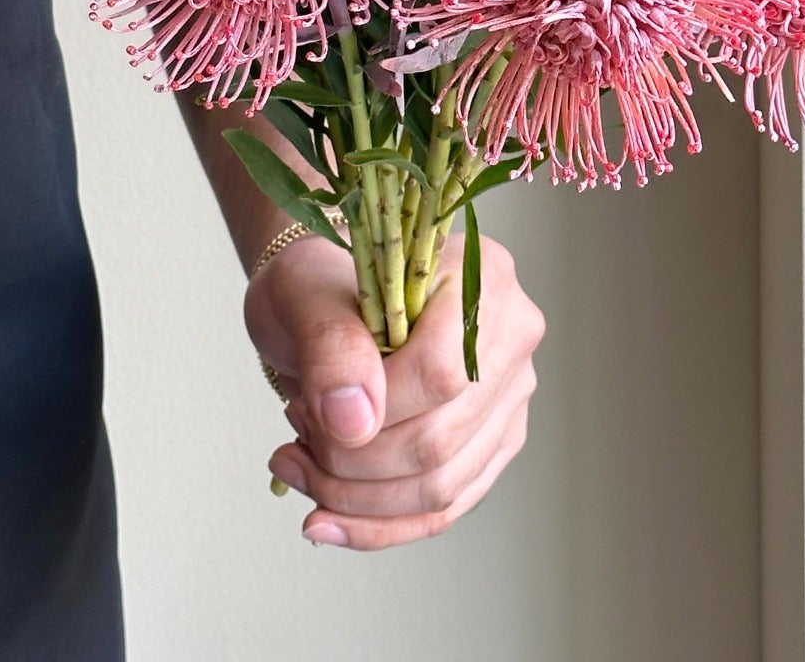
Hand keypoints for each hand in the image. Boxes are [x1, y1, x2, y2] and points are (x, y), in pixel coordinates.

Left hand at [244, 230, 544, 549]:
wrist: (321, 302)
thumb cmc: (317, 284)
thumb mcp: (303, 295)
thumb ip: (331, 348)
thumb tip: (355, 423)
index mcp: (481, 280)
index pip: (441, 373)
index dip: (373, 410)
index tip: (303, 407)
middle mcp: (511, 338)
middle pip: (440, 440)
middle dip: (350, 461)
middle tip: (293, 432)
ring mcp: (508, 397)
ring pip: (440, 486)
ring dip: (356, 498)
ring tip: (298, 466)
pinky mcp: (491, 445)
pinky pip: (441, 508)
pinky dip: (376, 523)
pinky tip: (325, 516)